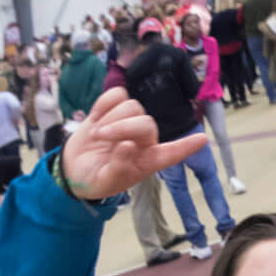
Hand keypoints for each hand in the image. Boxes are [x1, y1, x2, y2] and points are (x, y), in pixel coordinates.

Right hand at [59, 88, 207, 198]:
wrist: (72, 168)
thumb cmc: (94, 179)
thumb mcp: (105, 181)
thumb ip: (118, 167)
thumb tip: (128, 146)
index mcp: (148, 161)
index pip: (172, 153)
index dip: (186, 146)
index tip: (202, 139)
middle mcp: (144, 141)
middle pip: (146, 122)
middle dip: (123, 127)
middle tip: (100, 137)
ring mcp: (128, 123)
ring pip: (132, 107)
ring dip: (111, 118)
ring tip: (97, 134)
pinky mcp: (112, 110)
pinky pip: (116, 94)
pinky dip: (104, 103)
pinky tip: (95, 118)